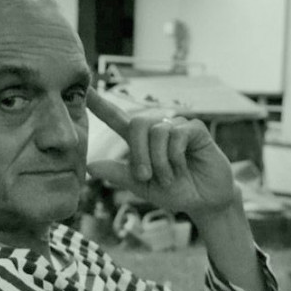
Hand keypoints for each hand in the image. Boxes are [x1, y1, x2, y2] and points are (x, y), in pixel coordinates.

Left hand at [86, 88, 236, 217]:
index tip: (85, 90)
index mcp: (140, 141)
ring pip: (157, 131)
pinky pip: (177, 134)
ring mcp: (177, 127)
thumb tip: (89, 166)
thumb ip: (119, 174)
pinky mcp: (195, 129)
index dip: (101, 105)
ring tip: (169, 177)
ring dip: (159, 160)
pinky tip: (183, 167)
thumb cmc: (174, 191)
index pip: (117, 118)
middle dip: (138, 153)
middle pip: (137, 123)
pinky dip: (175, 156)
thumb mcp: (142, 187)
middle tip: (145, 176)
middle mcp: (157, 129)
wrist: (204, 201)